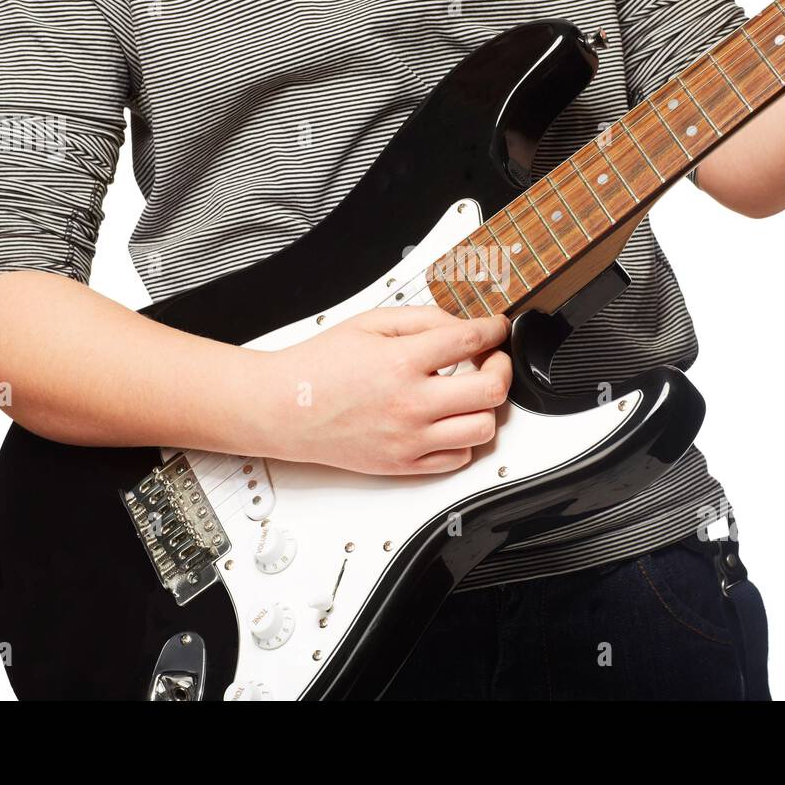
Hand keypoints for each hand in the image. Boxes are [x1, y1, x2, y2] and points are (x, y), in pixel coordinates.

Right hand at [252, 306, 511, 474]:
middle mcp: (410, 404)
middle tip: (492, 359)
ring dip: (486, 406)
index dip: (494, 330)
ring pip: (483, 428)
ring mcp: (410, 440)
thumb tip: (461, 326)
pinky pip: (458, 458)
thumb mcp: (370, 323)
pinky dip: (464, 438)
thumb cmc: (318, 366)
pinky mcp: (404, 465)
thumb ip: (422, 319)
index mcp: (401, 362)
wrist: (283, 408)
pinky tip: (450, 420)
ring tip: (471, 392)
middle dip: (502, 368)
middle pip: (491, 390)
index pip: (471, 341)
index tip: (496, 328)